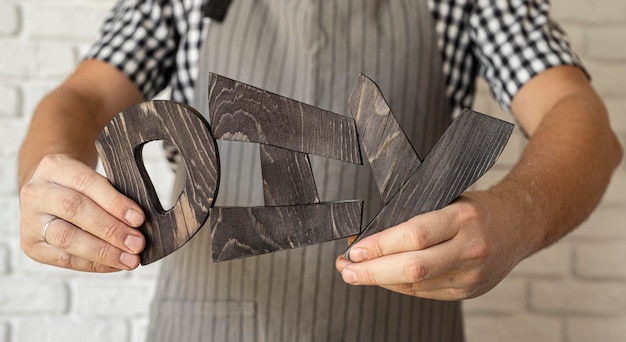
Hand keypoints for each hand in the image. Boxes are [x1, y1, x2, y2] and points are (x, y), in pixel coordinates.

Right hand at [20, 154, 145, 271]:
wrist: (50, 192)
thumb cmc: (80, 187)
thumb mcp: (94, 179)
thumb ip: (113, 196)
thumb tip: (137, 224)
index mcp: (55, 166)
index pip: (87, 183)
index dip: (114, 202)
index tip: (138, 218)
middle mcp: (37, 192)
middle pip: (74, 210)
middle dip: (111, 229)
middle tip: (137, 242)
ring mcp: (30, 220)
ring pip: (66, 238)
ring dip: (103, 251)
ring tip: (129, 259)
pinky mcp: (31, 245)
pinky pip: (63, 258)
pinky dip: (92, 264)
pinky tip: (113, 265)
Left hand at [336, 191, 531, 299]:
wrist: (521, 224)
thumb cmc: (478, 208)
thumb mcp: (449, 199)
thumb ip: (417, 216)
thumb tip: (370, 236)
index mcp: (464, 217)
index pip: (414, 236)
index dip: (380, 246)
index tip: (353, 249)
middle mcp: (470, 249)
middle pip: (413, 268)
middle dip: (372, 272)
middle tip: (346, 269)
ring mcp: (472, 275)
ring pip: (416, 285)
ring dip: (380, 281)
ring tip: (355, 273)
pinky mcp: (469, 291)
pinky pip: (425, 292)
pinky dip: (399, 285)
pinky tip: (383, 278)